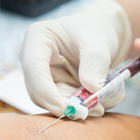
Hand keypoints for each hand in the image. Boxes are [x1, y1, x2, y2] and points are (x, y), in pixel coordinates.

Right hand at [20, 0, 131, 116]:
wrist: (105, 34)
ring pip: (54, 103)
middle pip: (40, 92)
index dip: (46, 92)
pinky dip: (85, 106)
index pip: (34, 69)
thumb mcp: (99, 43)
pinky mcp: (57, 90)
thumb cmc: (98, 30)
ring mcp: (45, 77)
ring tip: (105, 101)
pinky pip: (67, 106)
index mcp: (37, 40)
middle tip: (95, 109)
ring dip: (80, 107)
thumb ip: (95, 65)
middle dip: (68, 104)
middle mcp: (35, 61)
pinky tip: (103, 99)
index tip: (66, 108)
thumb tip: (91, 89)